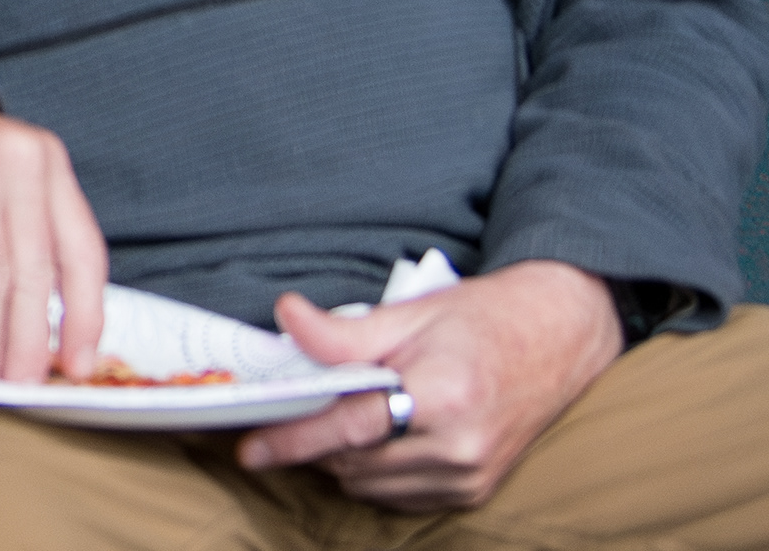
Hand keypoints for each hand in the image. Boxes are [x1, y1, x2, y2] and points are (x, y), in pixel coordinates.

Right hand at [0, 104, 108, 383]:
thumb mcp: (0, 180)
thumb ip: (28, 231)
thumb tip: (50, 326)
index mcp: (47, 161)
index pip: (82, 250)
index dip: (85, 315)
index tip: (77, 364)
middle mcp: (18, 159)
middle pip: (33, 271)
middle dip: (27, 339)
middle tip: (20, 383)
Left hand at [237, 260, 620, 507]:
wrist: (560, 337)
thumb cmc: (483, 319)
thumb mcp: (409, 314)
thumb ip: (343, 332)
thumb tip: (285, 318)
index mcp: (444, 398)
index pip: (351, 428)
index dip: (294, 438)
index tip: (250, 449)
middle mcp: (460, 448)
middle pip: (355, 462)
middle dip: (311, 444)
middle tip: (280, 417)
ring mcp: (472, 476)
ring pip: (372, 485)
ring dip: (340, 460)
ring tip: (331, 419)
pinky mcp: (476, 490)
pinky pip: (401, 495)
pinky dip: (374, 473)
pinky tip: (370, 439)